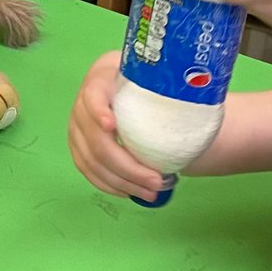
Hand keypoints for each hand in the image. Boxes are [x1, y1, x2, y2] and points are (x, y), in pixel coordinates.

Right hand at [67, 51, 163, 201]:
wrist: (112, 86)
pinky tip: (130, 191)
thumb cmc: (136, 84)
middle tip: (157, 181)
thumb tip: (195, 101)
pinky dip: (110, 186)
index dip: (100, 112)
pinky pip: (89, 172)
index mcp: (98, 85)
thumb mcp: (145, 77)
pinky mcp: (77, 148)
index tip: (113, 126)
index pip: (94, 98)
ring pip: (93, 162)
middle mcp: (81, 109)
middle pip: (98, 142)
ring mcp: (76, 130)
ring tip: (151, 192)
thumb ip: (159, 88)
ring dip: (122, 182)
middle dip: (128, 167)